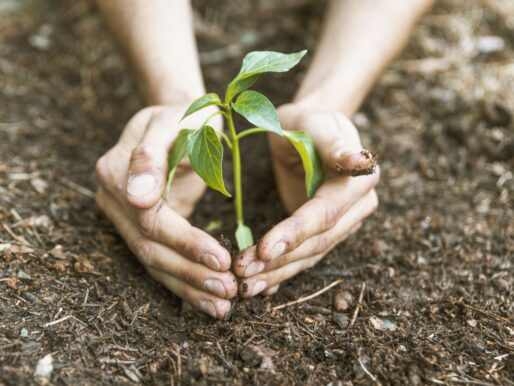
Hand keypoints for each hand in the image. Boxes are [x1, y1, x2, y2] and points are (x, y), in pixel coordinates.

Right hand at [95, 105, 236, 317]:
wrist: (180, 119)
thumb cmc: (185, 116)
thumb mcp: (174, 122)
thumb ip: (152, 155)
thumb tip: (137, 198)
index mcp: (116, 171)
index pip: (150, 219)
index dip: (185, 242)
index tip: (222, 259)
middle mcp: (113, 199)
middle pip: (150, 248)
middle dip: (191, 273)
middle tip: (229, 291)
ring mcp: (124, 217)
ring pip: (154, 262)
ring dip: (189, 287)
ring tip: (223, 305)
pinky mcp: (142, 229)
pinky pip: (161, 261)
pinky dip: (185, 283)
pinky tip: (209, 300)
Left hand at [233, 103, 379, 296]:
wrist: (307, 130)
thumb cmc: (306, 122)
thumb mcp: (314, 123)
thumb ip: (334, 143)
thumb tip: (362, 162)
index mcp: (358, 182)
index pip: (324, 213)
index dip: (295, 232)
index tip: (263, 249)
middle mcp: (356, 208)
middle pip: (318, 242)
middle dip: (280, 260)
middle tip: (241, 273)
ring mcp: (342, 223)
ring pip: (310, 255)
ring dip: (277, 273)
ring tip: (245, 287)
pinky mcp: (324, 232)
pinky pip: (305, 256)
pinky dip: (282, 272)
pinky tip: (260, 286)